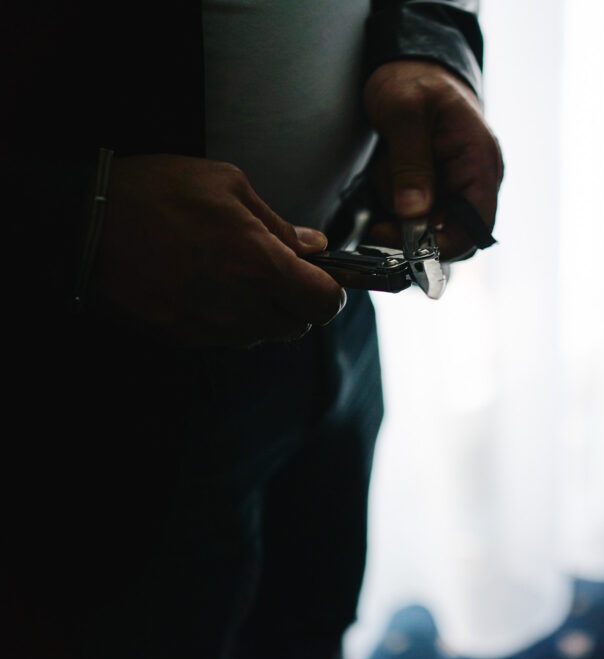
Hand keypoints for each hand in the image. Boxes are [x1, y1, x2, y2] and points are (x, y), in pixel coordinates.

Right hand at [93, 154, 345, 346]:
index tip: (323, 275)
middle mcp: (241, 306)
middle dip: (300, 302)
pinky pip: (228, 339)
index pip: (325, 303)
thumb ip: (278, 222)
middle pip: (300, 326)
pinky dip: (233, 319)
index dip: (331, 290)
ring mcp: (212, 328)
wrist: (83, 226)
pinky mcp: (185, 337)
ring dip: (267, 312)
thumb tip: (312, 244)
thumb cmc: (152, 195)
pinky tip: (212, 287)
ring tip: (241, 275)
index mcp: (260, 264)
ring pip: (265, 335)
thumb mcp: (226, 185)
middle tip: (282, 271)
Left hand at [363, 60, 502, 260]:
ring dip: (397, 202)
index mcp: (480, 163)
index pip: (475, 227)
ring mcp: (457, 184)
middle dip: (411, 221)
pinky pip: (415, 208)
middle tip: (381, 204)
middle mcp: (475, 180)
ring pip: (425, 221)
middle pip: (447, 230)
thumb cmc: (413, 79)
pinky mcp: (437, 186)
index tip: (404, 247)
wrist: (411, 63)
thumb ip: (411, 164)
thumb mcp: (404, 113)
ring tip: (387, 162)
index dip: (444, 246)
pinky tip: (389, 167)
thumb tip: (414, 215)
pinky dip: (395, 195)